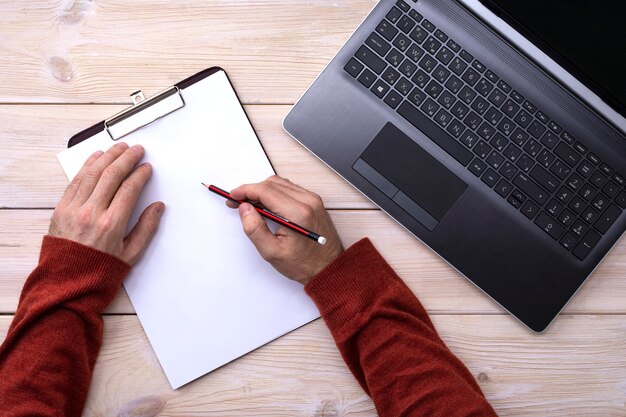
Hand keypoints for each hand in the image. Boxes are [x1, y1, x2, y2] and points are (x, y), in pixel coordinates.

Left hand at [49, 142, 164, 264]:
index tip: (146, 168)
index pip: (129, 188)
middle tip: (137, 150)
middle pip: (111, 175)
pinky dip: (87, 165)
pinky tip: (96, 157)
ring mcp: (74, 208)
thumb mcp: (131, 254)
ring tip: (119, 148)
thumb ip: (146, 228)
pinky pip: (76, 180)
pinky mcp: (61, 208)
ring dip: (108, 156)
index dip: (140, 174)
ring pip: (93, 173)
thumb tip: (157, 207)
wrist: (67, 282)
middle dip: (127, 158)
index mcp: (111, 225)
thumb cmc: (98, 270)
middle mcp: (91, 213)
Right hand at [228, 176, 343, 284]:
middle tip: (238, 203)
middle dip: (251, 191)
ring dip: (262, 191)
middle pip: (272, 184)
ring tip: (250, 205)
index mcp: (298, 213)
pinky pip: (289, 189)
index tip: (233, 196)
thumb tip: (244, 209)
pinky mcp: (314, 201)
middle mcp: (308, 201)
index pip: (266, 191)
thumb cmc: (304, 264)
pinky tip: (266, 205)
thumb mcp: (272, 252)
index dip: (245, 191)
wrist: (329, 267)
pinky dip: (274, 193)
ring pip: (280, 184)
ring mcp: (313, 200)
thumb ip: (255, 229)